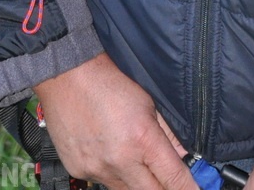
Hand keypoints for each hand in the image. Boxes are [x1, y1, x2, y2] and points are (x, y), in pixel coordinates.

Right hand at [33, 52, 195, 189]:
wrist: (68, 76)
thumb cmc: (109, 82)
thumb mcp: (148, 102)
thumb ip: (168, 133)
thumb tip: (185, 156)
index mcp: (142, 139)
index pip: (174, 179)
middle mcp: (120, 160)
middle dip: (163, 188)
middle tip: (167, 179)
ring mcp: (97, 169)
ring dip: (137, 182)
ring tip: (133, 157)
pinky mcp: (79, 171)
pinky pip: (103, 182)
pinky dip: (112, 173)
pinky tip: (110, 152)